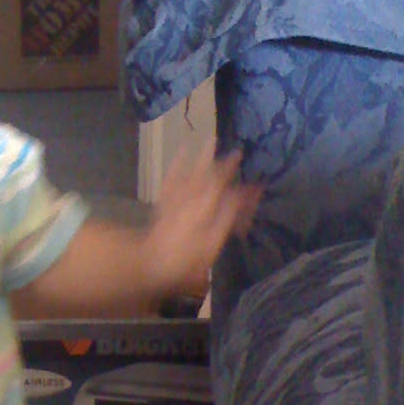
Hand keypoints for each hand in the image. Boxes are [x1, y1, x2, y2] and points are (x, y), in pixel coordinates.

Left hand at [146, 148, 260, 297]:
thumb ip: (228, 219)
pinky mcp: (163, 201)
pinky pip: (171, 177)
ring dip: (203, 156)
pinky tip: (182, 151)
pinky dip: (177, 163)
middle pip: (212, 177)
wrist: (148, 264)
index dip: (243, 186)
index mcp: (208, 212)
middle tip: (237, 151)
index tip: (255, 178)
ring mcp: (177, 199)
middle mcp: (193, 200)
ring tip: (211, 139)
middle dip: (225, 164)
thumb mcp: (212, 245)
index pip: (230, 193)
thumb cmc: (184, 263)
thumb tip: (245, 199)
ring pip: (193, 172)